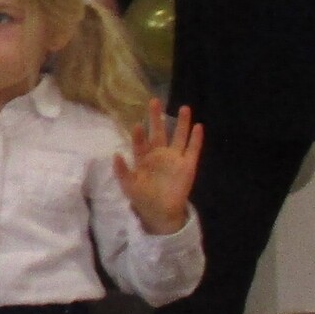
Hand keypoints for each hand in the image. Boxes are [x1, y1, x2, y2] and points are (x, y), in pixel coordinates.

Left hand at [112, 103, 203, 234]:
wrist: (160, 212)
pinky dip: (196, 139)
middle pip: (159, 132)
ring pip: (179, 136)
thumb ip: (122, 171)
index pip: (140, 143)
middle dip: (156, 118)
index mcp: (144, 158)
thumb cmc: (142, 197)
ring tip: (184, 107)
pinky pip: (193, 149)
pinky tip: (198, 126)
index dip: (139, 135)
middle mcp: (159, 154)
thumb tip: (116, 154)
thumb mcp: (128, 185)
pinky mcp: (188, 165)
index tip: (138, 125)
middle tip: (154, 101)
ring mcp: (175, 159)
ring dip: (181, 123)